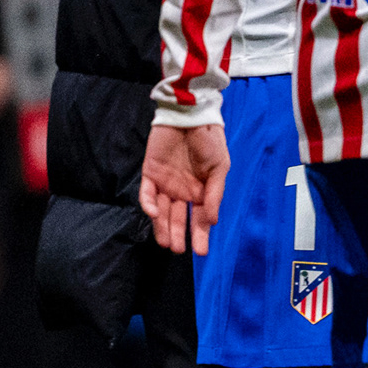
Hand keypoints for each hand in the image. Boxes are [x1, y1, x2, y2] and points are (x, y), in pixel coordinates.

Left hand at [142, 122, 228, 255]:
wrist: (190, 116)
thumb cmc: (210, 141)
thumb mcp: (220, 167)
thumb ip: (215, 194)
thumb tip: (212, 221)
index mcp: (202, 190)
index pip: (200, 218)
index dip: (200, 234)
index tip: (200, 251)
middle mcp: (183, 191)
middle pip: (178, 217)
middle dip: (178, 234)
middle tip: (177, 249)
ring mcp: (166, 184)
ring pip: (162, 211)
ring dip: (162, 226)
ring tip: (165, 243)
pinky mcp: (150, 174)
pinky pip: (147, 194)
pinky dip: (149, 204)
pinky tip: (154, 213)